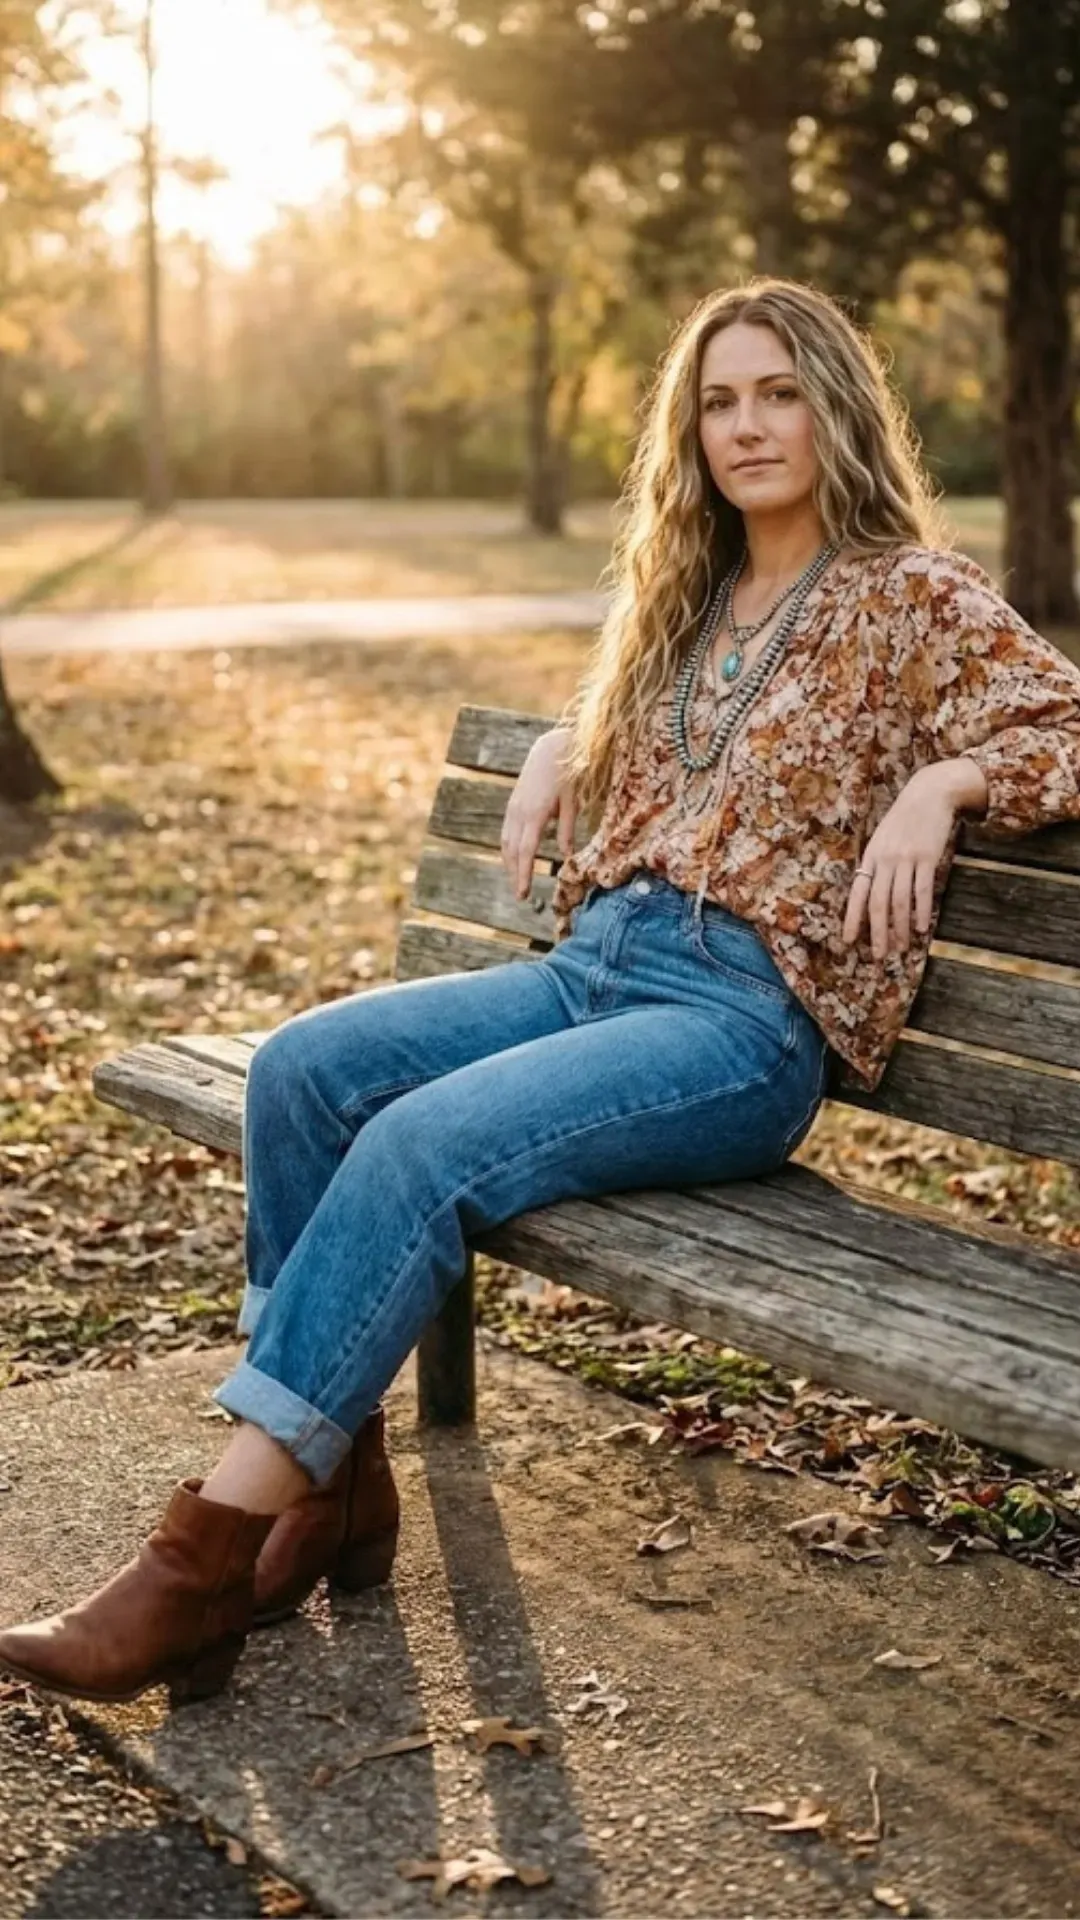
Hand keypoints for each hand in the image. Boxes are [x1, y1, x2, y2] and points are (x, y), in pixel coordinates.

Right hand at [500, 727, 576, 899]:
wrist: (551, 748)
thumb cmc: (567, 775)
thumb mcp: (572, 803)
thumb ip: (568, 830)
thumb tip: (567, 856)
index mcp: (535, 814)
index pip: (526, 852)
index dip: (524, 874)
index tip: (524, 894)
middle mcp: (519, 812)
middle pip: (512, 851)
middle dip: (515, 875)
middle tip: (521, 896)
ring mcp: (513, 807)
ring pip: (506, 842)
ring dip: (509, 864)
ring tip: (517, 881)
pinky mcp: (513, 803)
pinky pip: (506, 831)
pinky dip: (509, 849)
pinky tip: (514, 859)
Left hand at [842, 763, 969, 959]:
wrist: (930, 793)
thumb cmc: (905, 818)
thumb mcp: (883, 838)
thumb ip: (877, 863)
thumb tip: (872, 894)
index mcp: (871, 855)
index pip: (858, 893)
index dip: (852, 918)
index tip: (847, 940)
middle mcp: (885, 859)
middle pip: (878, 903)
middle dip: (877, 932)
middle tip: (879, 955)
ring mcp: (906, 858)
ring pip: (900, 901)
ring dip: (900, 928)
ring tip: (901, 948)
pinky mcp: (928, 856)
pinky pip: (922, 890)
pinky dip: (921, 911)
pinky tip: (921, 927)